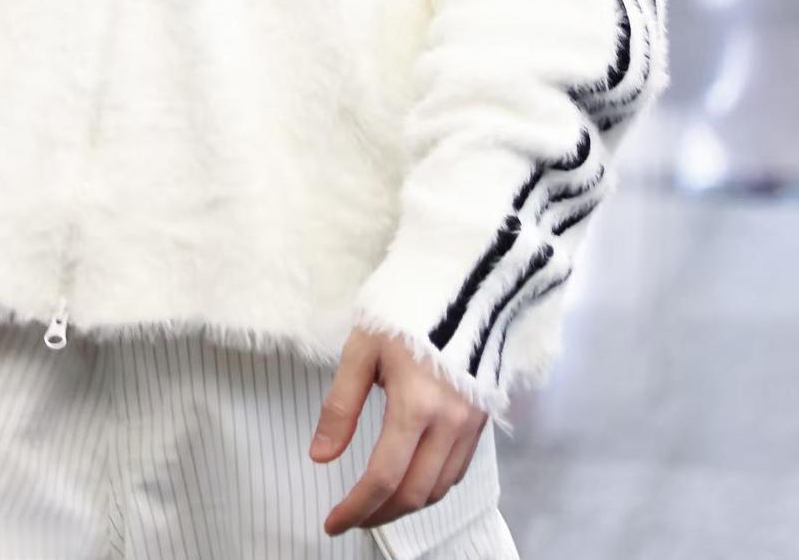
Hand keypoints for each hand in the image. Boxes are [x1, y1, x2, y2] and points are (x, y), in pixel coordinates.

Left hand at [311, 327, 486, 534]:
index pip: (383, 477)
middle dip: (379, 514)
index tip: (332, 522)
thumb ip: (340, 406)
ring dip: (406, 505)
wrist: (459, 281)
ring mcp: (470, 422)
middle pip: (414, 493)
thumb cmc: (404, 309)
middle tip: (351, 518)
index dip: (356, 507)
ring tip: (376, 504)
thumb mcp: (361, 350)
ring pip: (438, 488)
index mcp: (415, 404)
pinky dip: (431, 486)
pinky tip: (410, 480)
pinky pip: (457, 470)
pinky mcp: (482, 418)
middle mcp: (449, 421)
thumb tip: (320, 456)